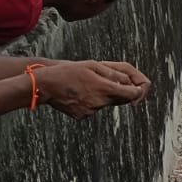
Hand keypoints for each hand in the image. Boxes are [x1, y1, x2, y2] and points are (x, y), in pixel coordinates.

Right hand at [36, 61, 150, 118]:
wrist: (44, 85)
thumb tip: (129, 82)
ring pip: (106, 103)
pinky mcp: (82, 116)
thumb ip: (114, 74)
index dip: (137, 91)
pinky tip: (79, 93)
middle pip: (120, 100)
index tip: (136, 87)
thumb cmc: (68, 71)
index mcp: (104, 89)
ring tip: (87, 85)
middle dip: (120, 91)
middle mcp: (99, 103)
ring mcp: (91, 111)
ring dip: (103, 95)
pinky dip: (92, 101)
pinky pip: (94, 108)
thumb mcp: (92, 65)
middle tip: (107, 81)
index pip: (132, 94)